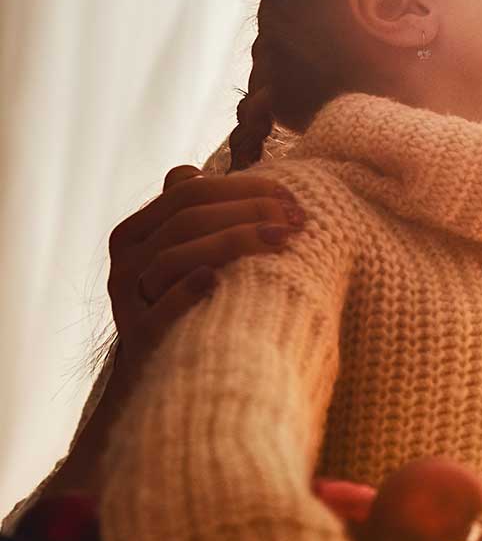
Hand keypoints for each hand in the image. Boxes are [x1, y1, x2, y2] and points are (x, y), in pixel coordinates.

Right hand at [108, 165, 303, 386]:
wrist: (169, 371)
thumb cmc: (188, 302)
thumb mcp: (185, 253)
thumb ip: (190, 214)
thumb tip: (199, 169)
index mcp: (135, 232)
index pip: (189, 191)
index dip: (243, 188)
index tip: (292, 197)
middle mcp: (125, 262)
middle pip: (186, 218)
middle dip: (248, 211)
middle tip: (296, 219)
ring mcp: (129, 300)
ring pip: (175, 256)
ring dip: (233, 242)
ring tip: (282, 239)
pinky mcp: (142, 338)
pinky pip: (161, 310)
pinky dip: (188, 291)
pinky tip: (217, 280)